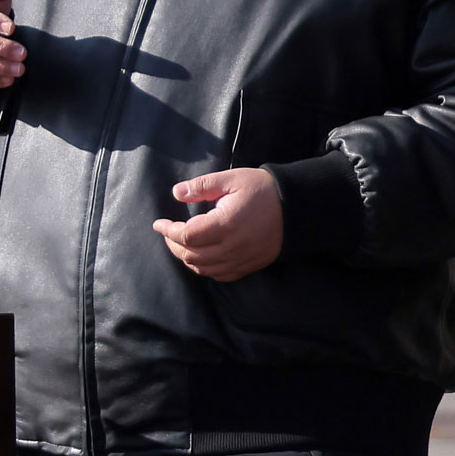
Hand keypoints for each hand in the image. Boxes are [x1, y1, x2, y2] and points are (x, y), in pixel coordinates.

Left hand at [152, 169, 283, 281]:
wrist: (295, 207)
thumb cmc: (262, 190)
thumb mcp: (231, 179)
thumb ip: (202, 186)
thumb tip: (176, 193)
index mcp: (224, 225)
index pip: (186, 236)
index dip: (168, 231)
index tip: (159, 223)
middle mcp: (230, 248)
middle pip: (191, 255)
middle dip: (173, 245)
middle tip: (167, 232)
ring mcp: (240, 260)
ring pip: (203, 268)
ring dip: (186, 257)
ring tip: (179, 244)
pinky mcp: (248, 266)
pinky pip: (220, 275)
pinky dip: (204, 269)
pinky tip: (200, 257)